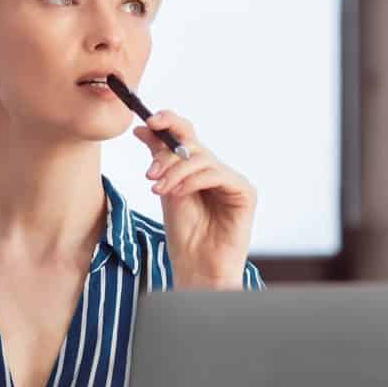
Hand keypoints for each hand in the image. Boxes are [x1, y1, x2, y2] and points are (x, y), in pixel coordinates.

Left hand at [132, 111, 256, 289]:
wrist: (197, 266)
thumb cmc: (184, 234)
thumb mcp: (165, 189)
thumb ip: (159, 159)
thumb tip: (142, 127)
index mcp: (198, 168)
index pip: (186, 134)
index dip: (169, 121)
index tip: (148, 120)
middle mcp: (217, 169)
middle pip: (192, 143)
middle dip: (166, 155)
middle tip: (150, 174)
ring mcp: (232, 180)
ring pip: (202, 158)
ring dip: (175, 172)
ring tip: (159, 189)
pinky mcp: (245, 192)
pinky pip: (216, 174)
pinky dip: (193, 181)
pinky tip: (177, 194)